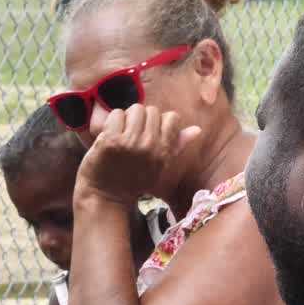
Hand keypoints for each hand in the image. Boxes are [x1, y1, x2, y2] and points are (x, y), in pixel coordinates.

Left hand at [74, 104, 200, 205]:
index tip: (151, 133)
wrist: (106, 195)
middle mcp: (149, 145)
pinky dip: (113, 121)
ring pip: (135, 109)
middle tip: (134, 135)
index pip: (172, 117)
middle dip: (143, 120)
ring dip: (128, 119)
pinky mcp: (110, 139)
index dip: (160, 122)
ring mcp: (129, 142)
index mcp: (164, 151)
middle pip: (152, 110)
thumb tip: (197, 129)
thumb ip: (177, 145)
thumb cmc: (134, 180)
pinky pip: (117, 114)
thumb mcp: (160, 166)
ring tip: (123, 133)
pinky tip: (111, 135)